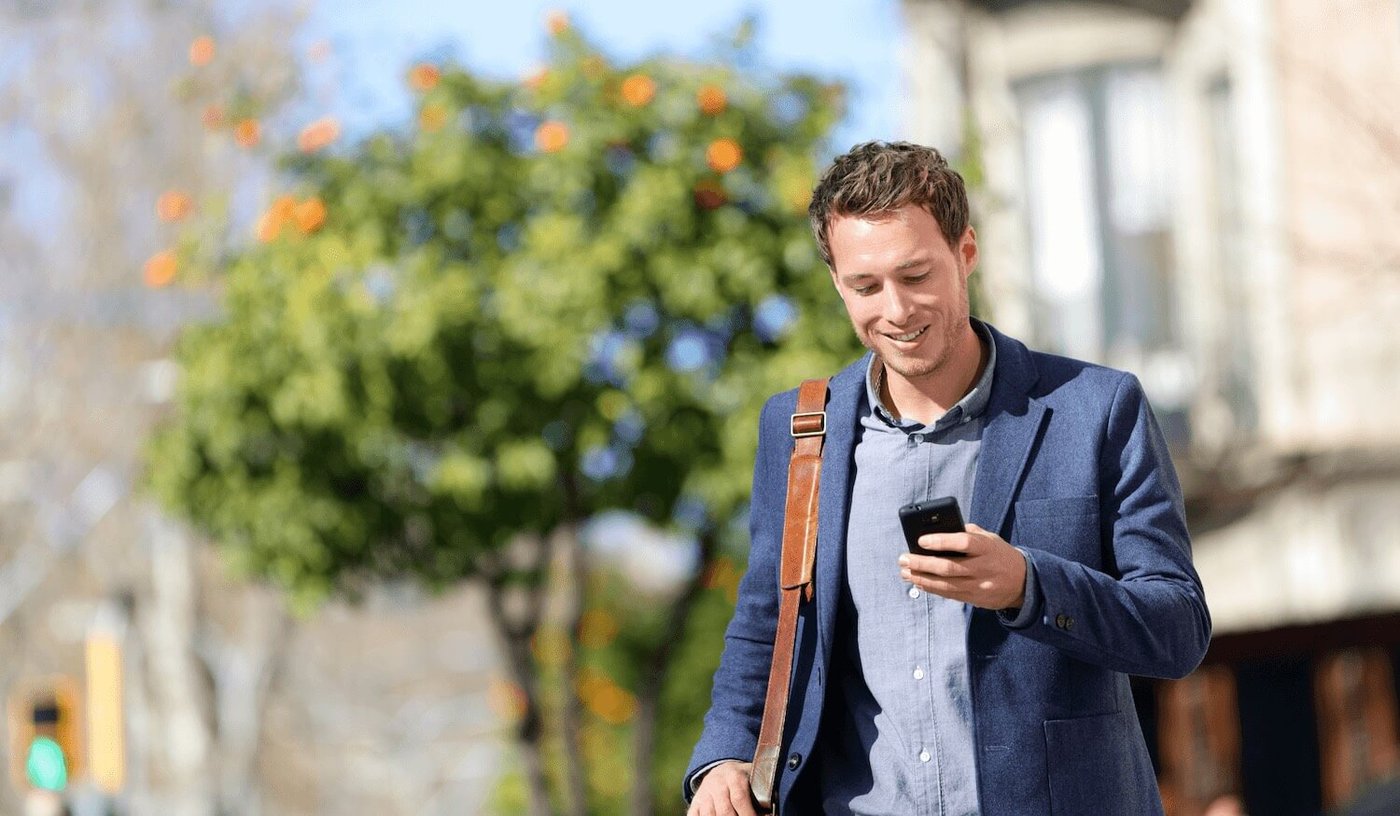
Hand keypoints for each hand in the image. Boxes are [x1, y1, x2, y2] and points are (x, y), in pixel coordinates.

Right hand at [688, 760, 760, 815]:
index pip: (740, 798)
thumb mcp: (754, 778)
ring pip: (709, 815)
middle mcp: (717, 784)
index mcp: (734, 776)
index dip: (749, 814)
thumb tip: (770, 813)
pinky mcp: (695, 804)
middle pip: (725, 811)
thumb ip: (763, 794)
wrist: (721, 770)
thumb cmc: (744, 779)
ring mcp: (704, 794)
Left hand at [898, 523, 1026, 609]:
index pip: (963, 542)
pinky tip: (918, 583)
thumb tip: (938, 529)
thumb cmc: (999, 554)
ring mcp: (979, 586)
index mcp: (987, 548)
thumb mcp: (989, 538)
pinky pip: (949, 595)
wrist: (1023, 582)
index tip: (920, 540)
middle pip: (948, 567)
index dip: (940, 541)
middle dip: (922, 563)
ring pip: (945, 585)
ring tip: (905, 572)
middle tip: (903, 559)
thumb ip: (967, 532)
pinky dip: (931, 589)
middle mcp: (983, 568)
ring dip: (921, 579)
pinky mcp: (975, 599)